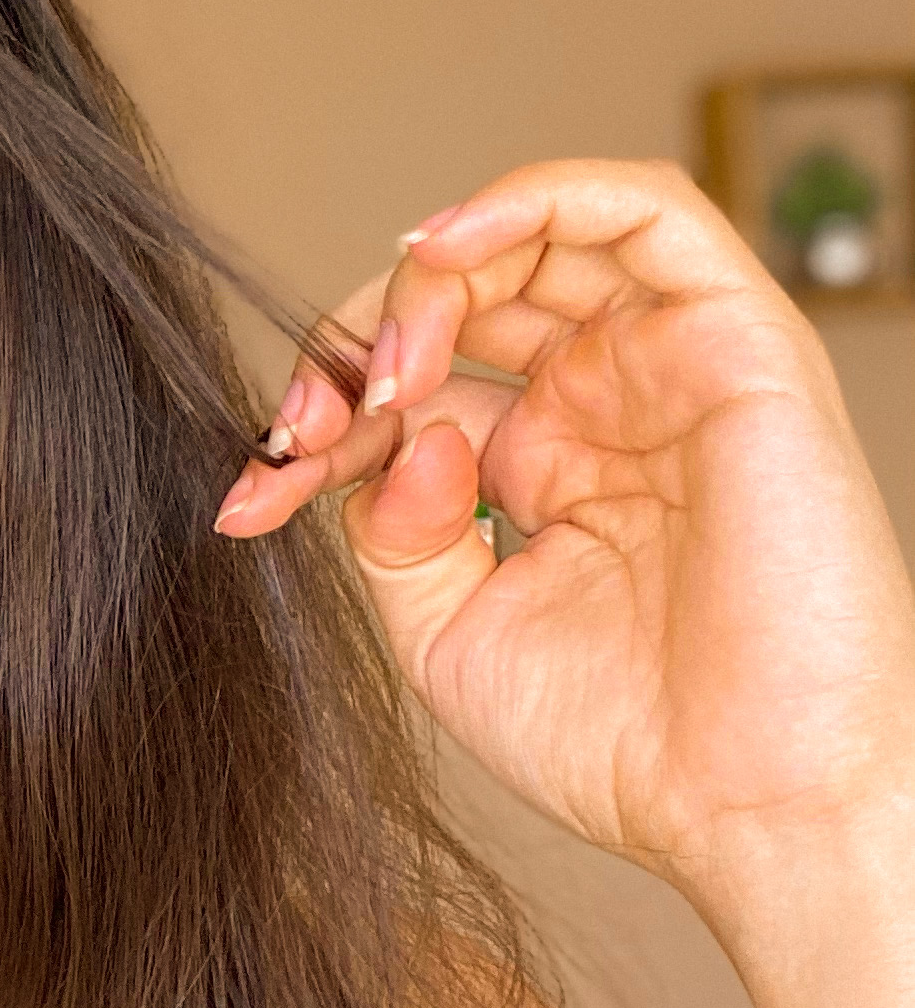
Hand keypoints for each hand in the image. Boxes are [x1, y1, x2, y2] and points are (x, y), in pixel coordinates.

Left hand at [210, 160, 914, 905]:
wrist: (754, 809)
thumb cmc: (629, 743)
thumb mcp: (451, 635)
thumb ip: (391, 530)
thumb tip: (393, 433)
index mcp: (543, 466)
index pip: (412, 387)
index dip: (321, 416)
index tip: (253, 488)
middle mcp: (605, 403)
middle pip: (462, 299)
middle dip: (354, 342)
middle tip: (305, 429)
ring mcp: (667, 367)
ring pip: (540, 236)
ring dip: (433, 277)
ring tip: (386, 369)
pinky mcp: (735, 343)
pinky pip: (646, 210)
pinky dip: (535, 198)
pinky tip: (444, 256)